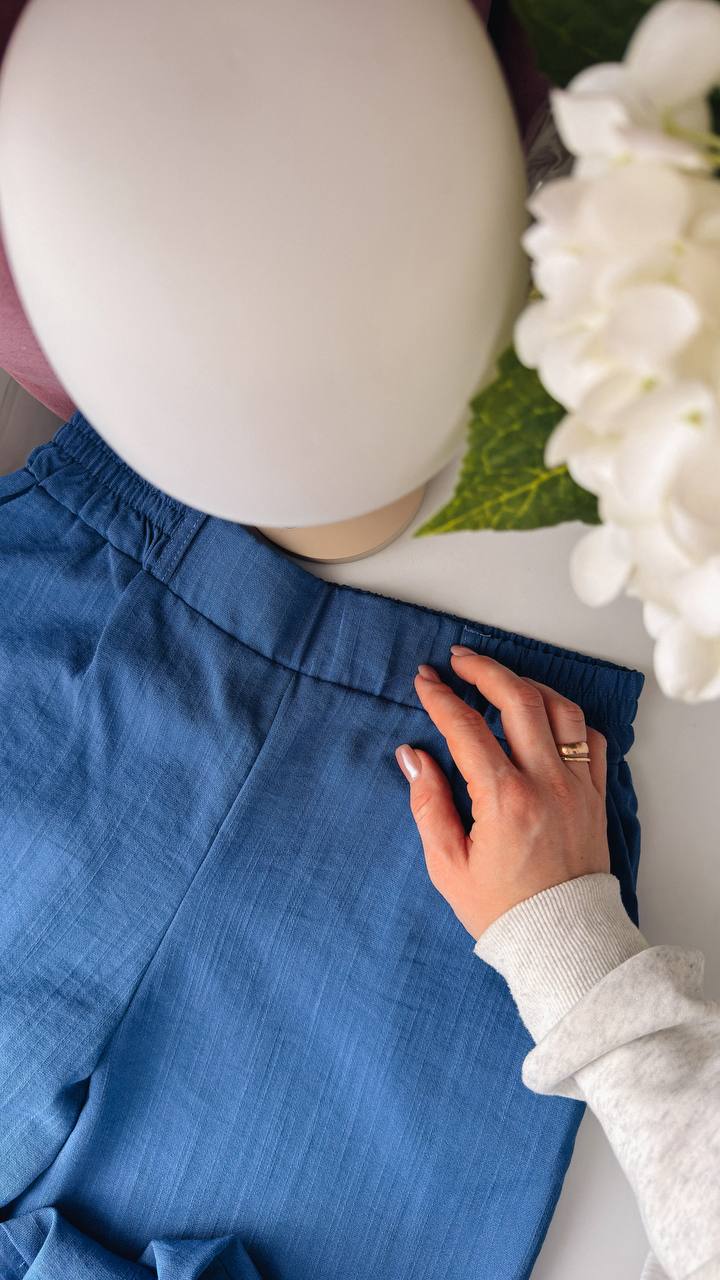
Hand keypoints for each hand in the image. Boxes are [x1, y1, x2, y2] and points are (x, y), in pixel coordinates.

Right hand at [394, 647, 609, 940]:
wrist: (563, 942)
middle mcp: (546, 783)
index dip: (441, 697)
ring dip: (528, 685)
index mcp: (505, 800)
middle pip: (518, 700)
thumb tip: (413, 757)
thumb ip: (427, 805)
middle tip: (459, 660)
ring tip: (500, 679)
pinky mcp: (597, 796)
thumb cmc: (503, 911)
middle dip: (484, 670)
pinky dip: (567, 717)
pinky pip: (591, 738)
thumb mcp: (447, 865)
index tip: (424, 680)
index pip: (466, 727)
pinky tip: (545, 715)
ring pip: (561, 709)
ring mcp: (577, 786)